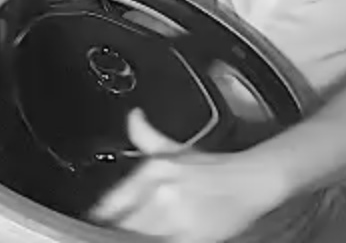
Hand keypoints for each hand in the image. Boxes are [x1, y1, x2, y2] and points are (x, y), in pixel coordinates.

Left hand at [89, 110, 287, 242]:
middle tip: (107, 230)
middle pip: (124, 223)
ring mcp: (177, 217)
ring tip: (127, 235)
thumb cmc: (214, 167)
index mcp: (154, 170)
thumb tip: (133, 116)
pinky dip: (153, 241)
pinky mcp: (193, 237)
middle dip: (115, 229)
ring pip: (140, 235)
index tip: (93, 220)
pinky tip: (151, 238)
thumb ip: (146, 136)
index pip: (114, 201)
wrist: (252, 179)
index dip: (101, 214)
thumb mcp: (176, 149)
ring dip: (132, 236)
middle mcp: (162, 193)